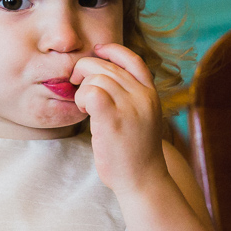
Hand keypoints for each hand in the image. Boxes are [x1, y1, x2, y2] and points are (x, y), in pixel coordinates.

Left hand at [70, 43, 167, 193]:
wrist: (143, 180)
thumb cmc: (135, 153)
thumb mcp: (141, 118)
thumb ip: (129, 97)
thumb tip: (101, 78)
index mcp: (151, 94)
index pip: (132, 59)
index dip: (112, 50)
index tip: (97, 50)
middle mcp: (143, 96)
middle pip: (106, 66)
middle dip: (85, 73)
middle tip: (79, 91)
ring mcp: (130, 106)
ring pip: (95, 78)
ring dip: (82, 91)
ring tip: (85, 109)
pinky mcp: (113, 119)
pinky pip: (90, 92)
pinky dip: (81, 98)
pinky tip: (84, 112)